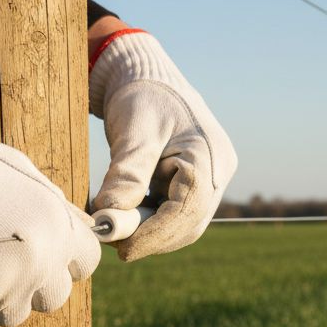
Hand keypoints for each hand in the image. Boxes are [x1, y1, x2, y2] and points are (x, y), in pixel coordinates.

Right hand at [0, 75, 99, 326]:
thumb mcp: (21, 173)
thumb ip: (53, 208)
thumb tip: (80, 229)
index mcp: (55, 232)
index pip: (86, 263)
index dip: (67, 259)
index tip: (49, 254)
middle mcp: (33, 269)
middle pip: (53, 298)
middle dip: (34, 284)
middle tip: (2, 261)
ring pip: (5, 312)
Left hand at [89, 29, 236, 260]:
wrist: (147, 77)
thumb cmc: (142, 96)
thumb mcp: (134, 131)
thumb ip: (127, 174)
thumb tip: (109, 216)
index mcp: (210, 157)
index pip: (188, 210)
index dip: (155, 235)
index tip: (123, 249)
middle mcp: (217, 173)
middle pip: (189, 224)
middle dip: (151, 238)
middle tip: (112, 242)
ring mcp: (209, 181)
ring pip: (183, 224)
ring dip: (149, 233)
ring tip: (114, 228)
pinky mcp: (194, 185)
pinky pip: (175, 214)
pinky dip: (150, 222)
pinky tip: (125, 216)